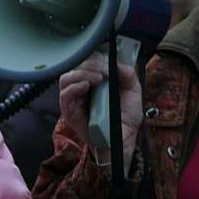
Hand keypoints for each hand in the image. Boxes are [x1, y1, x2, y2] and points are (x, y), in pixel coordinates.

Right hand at [58, 51, 142, 170]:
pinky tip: (86, 86)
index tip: (107, 58)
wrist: (124, 142)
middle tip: (105, 70)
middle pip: (75, 66)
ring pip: (66, 78)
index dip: (94, 56)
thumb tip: (117, 62)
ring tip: (98, 78)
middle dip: (90, 64)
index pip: (86, 60)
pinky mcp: (70, 112)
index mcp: (94, 80)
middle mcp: (81, 88)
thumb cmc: (125, 119)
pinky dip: (74, 87)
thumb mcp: (133, 92)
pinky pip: (65, 95)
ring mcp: (74, 100)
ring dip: (81, 74)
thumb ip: (128, 74)